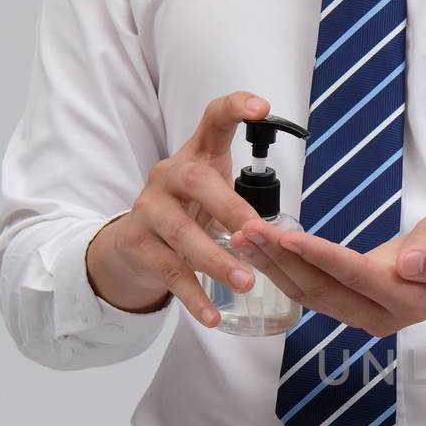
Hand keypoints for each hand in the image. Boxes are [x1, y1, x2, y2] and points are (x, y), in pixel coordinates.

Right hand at [85, 91, 271, 326]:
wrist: (132, 245)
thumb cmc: (189, 213)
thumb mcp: (214, 193)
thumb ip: (247, 199)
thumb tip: (293, 232)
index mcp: (195, 157)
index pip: (212, 120)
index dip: (234, 108)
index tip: (262, 108)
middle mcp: (168, 175)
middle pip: (197, 182)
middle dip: (229, 208)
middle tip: (258, 234)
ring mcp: (148, 209)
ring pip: (181, 233)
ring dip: (215, 259)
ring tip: (246, 283)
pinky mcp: (137, 244)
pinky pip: (169, 272)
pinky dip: (194, 297)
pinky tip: (213, 317)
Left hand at [229, 208, 425, 336]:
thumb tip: (408, 266)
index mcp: (410, 299)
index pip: (357, 275)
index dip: (321, 256)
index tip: (287, 236)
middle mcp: (382, 316)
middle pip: (323, 289)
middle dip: (282, 260)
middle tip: (246, 230)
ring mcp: (365, 317)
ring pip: (311, 294)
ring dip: (275, 267)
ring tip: (243, 237)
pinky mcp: (352, 308)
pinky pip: (312, 293)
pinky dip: (284, 272)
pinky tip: (260, 252)